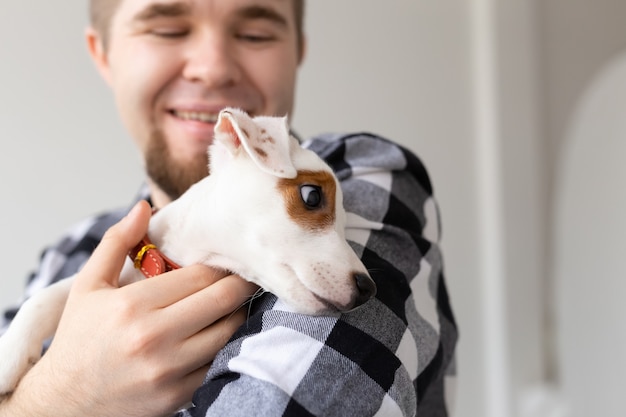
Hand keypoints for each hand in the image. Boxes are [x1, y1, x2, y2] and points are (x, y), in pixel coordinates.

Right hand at [2, 201, 256, 416]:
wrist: (65, 401)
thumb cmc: (79, 338)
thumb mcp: (89, 285)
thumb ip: (117, 242)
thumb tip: (143, 207)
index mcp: (132, 305)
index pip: (200, 275)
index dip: (220, 264)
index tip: (228, 260)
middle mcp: (153, 337)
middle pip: (222, 300)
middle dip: (241, 284)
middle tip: (246, 276)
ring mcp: (168, 370)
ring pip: (228, 331)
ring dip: (238, 313)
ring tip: (235, 301)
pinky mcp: (178, 395)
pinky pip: (219, 361)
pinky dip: (226, 344)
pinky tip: (220, 331)